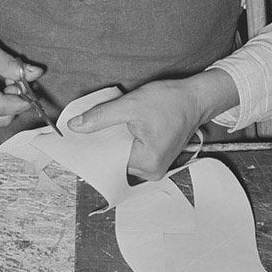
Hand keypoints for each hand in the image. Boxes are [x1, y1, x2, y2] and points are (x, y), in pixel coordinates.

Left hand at [67, 71, 237, 180]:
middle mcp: (151, 173)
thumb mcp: (131, 104)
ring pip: (121, 158)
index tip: (78, 137)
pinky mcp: (154, 161)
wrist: (195, 98)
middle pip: (113, 161)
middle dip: (102, 144)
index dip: (91, 146)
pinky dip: (123, 143)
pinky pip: (130, 155)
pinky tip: (122, 129)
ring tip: (114, 125)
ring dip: (113, 143)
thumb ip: (101, 117)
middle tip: (94, 126)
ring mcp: (154, 169)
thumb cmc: (171, 101)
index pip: (107, 160)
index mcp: (146, 163)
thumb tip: (76, 126)